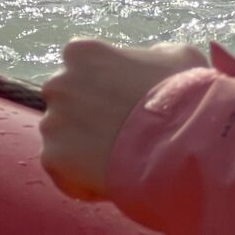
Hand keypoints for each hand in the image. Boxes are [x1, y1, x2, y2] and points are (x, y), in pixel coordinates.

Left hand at [40, 38, 211, 201]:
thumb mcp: (176, 57)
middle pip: (66, 101)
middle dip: (85, 116)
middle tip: (118, 135)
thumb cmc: (182, 95)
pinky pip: (61, 170)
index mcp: (82, 53)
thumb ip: (151, 56)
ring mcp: (52, 121)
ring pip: (61, 137)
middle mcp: (59, 82)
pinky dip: (79, 179)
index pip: (80, 68)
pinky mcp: (53, 158)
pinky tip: (109, 181)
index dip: (101, 87)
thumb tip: (151, 64)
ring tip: (116, 162)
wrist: (180, 143)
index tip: (121, 104)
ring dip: (81, 148)